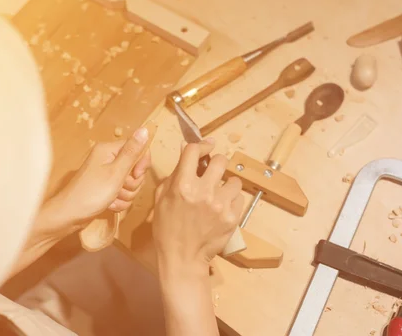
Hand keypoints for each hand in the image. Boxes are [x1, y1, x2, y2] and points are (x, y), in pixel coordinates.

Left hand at [54, 127, 151, 228]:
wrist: (69, 216)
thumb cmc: (92, 193)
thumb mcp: (116, 173)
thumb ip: (132, 152)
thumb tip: (145, 129)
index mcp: (109, 150)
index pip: (137, 148)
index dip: (141, 164)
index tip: (136, 175)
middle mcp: (108, 159)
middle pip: (135, 168)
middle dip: (132, 183)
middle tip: (119, 189)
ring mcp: (106, 174)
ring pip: (130, 183)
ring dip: (125, 194)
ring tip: (112, 198)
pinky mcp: (106, 188)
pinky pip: (123, 192)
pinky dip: (119, 201)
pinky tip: (109, 205)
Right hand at [153, 139, 243, 270]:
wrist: (182, 258)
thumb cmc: (167, 228)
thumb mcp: (162, 198)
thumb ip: (175, 172)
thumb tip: (185, 148)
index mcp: (182, 186)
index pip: (194, 151)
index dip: (201, 145)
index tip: (206, 147)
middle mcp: (203, 192)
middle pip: (220, 160)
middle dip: (217, 163)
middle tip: (213, 171)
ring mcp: (220, 205)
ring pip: (234, 180)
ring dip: (227, 184)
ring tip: (219, 193)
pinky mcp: (233, 218)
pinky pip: (239, 198)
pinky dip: (232, 200)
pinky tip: (222, 208)